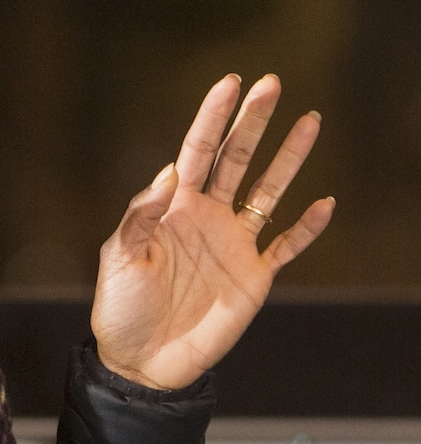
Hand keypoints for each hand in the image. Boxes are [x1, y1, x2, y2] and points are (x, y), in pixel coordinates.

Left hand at [91, 73, 333, 389]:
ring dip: (288, 158)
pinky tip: (323, 204)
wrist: (142, 360)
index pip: (196, 152)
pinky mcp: (254, 276)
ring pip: (268, 191)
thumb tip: (169, 173)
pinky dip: (307, 227)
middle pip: (236, 159)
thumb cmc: (122, 307)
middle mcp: (207, 217)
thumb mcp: (120, 257)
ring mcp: (233, 244)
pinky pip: (287, 245)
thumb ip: (141, 216)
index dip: (212, 118)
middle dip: (253, 122)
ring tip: (310, 120)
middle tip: (271, 83)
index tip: (229, 83)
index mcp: (173, 207)